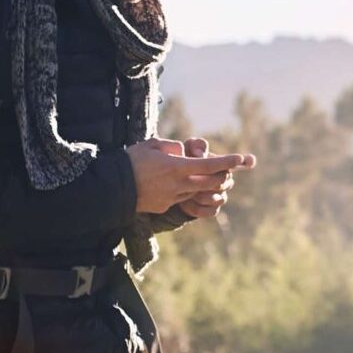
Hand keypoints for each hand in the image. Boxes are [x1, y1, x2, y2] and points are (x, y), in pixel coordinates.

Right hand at [126, 138, 255, 214]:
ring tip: (199, 176)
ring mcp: (172, 198)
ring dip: (202, 185)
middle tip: (227, 171)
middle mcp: (178, 185)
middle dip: (221, 177)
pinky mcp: (164, 207)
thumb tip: (183, 151)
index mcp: (176, 167)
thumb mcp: (152, 144)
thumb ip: (172, 146)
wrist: (113, 188)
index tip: (240, 158)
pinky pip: (181, 198)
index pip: (208, 165)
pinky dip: (185, 191)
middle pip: (209, 183)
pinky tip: (175, 184)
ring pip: (196, 192)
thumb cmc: (131, 160)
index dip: (226, 162)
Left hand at [177, 137, 256, 218]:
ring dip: (200, 196)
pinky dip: (196, 208)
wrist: (174, 185)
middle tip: (190, 179)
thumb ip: (195, 147)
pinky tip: (186, 203)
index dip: (244, 161)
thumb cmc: (183, 163)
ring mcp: (221, 196)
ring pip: (217, 199)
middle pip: (223, 182)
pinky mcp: (213, 210)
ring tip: (186, 191)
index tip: (250, 161)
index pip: (238, 162)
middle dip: (206, 181)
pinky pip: (210, 211)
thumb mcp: (186, 151)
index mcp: (223, 164)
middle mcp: (226, 180)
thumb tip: (201, 154)